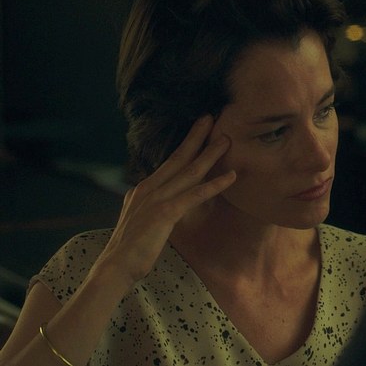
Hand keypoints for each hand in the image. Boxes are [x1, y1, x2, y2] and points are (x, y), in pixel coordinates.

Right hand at [95, 115, 235, 285]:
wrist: (115, 266)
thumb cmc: (131, 247)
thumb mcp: (141, 218)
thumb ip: (153, 205)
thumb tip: (165, 200)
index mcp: (144, 189)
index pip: (169, 162)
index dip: (185, 145)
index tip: (198, 129)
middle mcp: (149, 188)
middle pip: (178, 157)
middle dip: (196, 136)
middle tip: (211, 117)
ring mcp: (156, 198)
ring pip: (189, 171)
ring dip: (210, 154)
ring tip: (227, 140)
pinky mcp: (165, 212)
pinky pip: (195, 194)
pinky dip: (215, 184)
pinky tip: (231, 176)